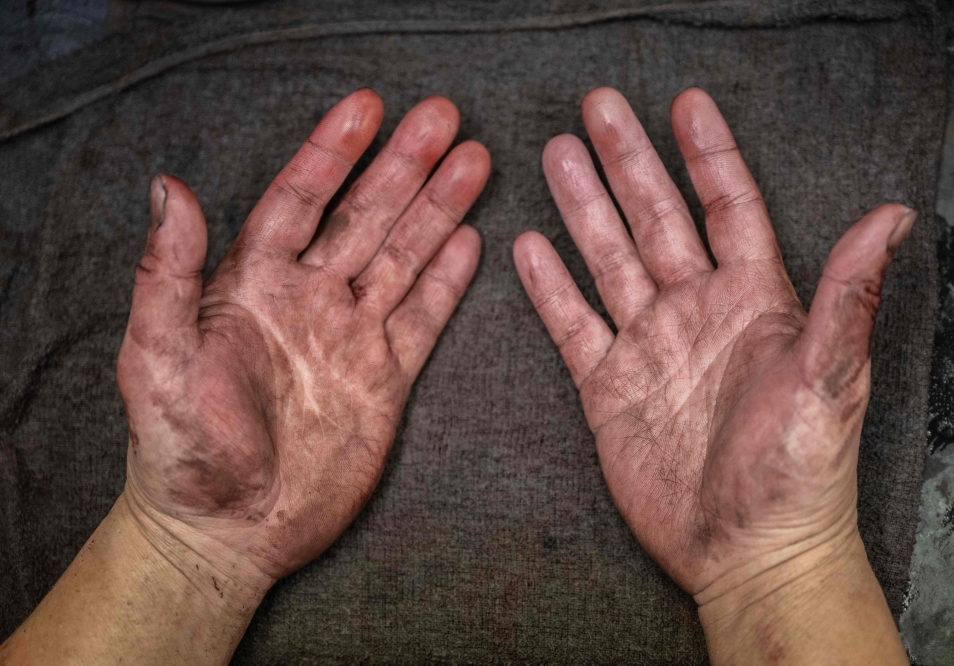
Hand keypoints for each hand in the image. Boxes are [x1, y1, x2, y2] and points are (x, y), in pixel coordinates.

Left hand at [118, 90, 489, 583]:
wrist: (228, 530)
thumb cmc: (180, 450)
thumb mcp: (156, 361)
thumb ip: (167, 277)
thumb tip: (168, 190)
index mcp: (253, 285)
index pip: (299, 200)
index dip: (332, 153)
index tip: (367, 109)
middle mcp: (308, 300)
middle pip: (365, 217)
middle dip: (405, 166)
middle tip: (444, 117)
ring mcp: (351, 338)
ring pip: (403, 257)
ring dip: (438, 210)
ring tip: (473, 162)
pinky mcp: (384, 380)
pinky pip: (423, 319)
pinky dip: (448, 281)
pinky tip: (471, 242)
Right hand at [514, 87, 912, 659]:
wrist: (746, 550)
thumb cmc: (798, 472)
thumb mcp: (828, 380)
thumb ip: (845, 297)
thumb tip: (891, 216)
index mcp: (753, 301)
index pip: (728, 207)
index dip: (707, 155)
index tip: (686, 104)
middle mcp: (696, 312)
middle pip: (656, 219)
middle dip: (626, 160)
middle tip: (597, 107)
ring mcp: (649, 347)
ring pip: (609, 260)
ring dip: (583, 208)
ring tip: (556, 156)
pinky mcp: (609, 387)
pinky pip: (574, 324)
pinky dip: (551, 287)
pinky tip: (530, 247)